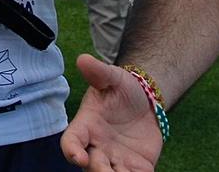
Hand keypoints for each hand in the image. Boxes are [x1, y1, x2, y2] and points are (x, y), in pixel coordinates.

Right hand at [62, 54, 162, 170]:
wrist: (146, 101)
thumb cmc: (122, 88)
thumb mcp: (112, 77)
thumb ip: (98, 72)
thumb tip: (83, 58)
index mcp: (87, 125)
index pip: (72, 141)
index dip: (72, 150)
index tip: (78, 158)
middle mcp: (98, 146)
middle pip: (91, 165)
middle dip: (98, 171)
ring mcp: (116, 159)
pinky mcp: (136, 167)